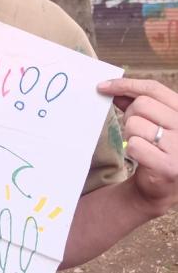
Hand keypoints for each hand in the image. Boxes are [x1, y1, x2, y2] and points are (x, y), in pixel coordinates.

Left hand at [98, 77, 177, 215]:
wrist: (163, 187)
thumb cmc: (156, 148)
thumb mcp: (152, 121)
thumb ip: (136, 104)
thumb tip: (113, 89)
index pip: (153, 88)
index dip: (126, 85)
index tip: (103, 87)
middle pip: (142, 104)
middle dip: (129, 115)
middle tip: (135, 130)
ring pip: (135, 124)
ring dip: (130, 135)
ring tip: (141, 145)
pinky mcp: (168, 166)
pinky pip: (135, 146)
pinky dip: (132, 151)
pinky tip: (141, 157)